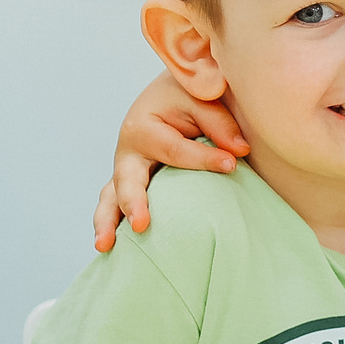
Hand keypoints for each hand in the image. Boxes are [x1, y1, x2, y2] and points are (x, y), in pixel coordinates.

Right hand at [91, 72, 251, 251]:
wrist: (173, 93)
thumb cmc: (187, 95)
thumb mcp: (202, 98)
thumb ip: (219, 123)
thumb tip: (239, 152)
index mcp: (144, 127)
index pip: (176, 151)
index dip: (204, 159)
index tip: (232, 164)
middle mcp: (128, 151)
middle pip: (127, 180)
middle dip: (133, 203)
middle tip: (141, 225)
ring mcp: (126, 170)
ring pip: (110, 198)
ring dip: (107, 222)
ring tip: (106, 247)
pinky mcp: (131, 184)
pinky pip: (116, 204)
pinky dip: (113, 224)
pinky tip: (115, 250)